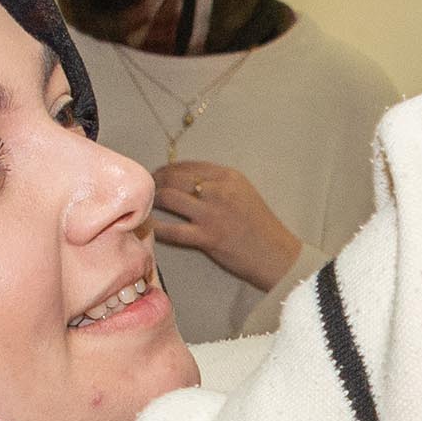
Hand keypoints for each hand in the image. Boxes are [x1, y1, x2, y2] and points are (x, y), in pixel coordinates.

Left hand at [149, 160, 301, 293]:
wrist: (276, 254)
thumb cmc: (260, 225)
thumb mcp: (243, 193)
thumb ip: (217, 184)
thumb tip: (184, 182)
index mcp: (228, 177)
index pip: (188, 166)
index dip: (167, 169)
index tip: (157, 175)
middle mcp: (219, 190)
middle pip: (174, 178)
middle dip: (155, 181)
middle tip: (146, 189)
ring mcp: (212, 214)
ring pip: (169, 198)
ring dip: (153, 200)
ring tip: (145, 205)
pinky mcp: (207, 237)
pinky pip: (172, 230)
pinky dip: (156, 226)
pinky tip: (148, 226)